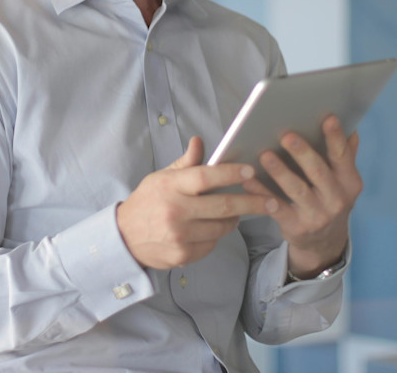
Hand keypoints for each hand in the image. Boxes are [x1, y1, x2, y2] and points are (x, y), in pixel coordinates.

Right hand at [116, 136, 271, 269]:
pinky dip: (216, 236)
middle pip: (223, 206)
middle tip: (272, 201)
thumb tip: (200, 141)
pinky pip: (212, 244)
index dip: (231, 174)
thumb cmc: (147, 202)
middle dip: (253, 203)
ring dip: (234, 220)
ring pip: (222, 228)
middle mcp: (175, 211)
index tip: (251, 172)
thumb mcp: (161, 177)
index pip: (206, 177)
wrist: (123, 237)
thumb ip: (185, 163)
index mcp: (171, 186)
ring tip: (234, 213)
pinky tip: (209, 229)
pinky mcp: (182, 255)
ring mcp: (179, 236)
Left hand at [243, 115, 361, 277]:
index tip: (328, 117)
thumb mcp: (343, 182)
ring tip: (264, 155)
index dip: (336, 137)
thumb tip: (351, 128)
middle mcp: (336, 199)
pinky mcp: (297, 226)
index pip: (343, 156)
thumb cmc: (329, 200)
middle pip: (318, 171)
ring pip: (297, 189)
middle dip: (302, 152)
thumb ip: (346, 155)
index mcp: (349, 182)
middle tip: (286, 135)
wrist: (324, 242)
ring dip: (280, 171)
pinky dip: (261, 193)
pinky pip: (276, 207)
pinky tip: (249, 181)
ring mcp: (317, 215)